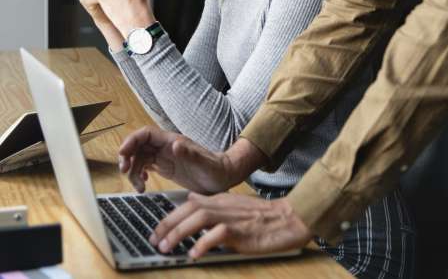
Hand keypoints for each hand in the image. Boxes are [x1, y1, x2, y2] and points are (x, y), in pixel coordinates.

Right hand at [118, 126, 233, 194]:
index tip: (123, 154)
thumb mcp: (204, 163)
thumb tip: (176, 145)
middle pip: (139, 145)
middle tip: (125, 172)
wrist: (223, 177)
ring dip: (133, 170)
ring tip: (139, 186)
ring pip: (140, 157)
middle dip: (128, 156)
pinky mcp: (165, 167)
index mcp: (173, 141)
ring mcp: (165, 156)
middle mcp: (167, 147)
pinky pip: (145, 167)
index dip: (132, 140)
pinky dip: (139, 175)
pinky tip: (143, 185)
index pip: (146, 134)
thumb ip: (190, 154)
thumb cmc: (215, 169)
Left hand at [149, 192, 312, 258]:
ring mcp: (231, 216)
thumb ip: (213, 204)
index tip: (156, 229)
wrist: (287, 219)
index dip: (170, 216)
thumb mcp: (234, 204)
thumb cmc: (261, 216)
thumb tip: (191, 200)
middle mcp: (222, 204)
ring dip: (179, 233)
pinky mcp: (240, 230)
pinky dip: (203, 243)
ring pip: (198, 219)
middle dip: (168, 224)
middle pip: (189, 209)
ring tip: (166, 248)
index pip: (188, 203)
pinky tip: (193, 253)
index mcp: (220, 199)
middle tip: (154, 240)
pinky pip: (217, 235)